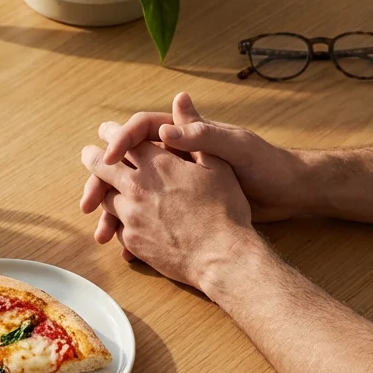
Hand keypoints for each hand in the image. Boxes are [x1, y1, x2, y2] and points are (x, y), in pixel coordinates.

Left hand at [79, 138, 260, 290]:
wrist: (221, 257)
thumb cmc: (226, 210)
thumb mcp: (217, 165)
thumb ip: (194, 133)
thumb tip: (180, 99)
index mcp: (158, 164)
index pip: (126, 141)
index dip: (113, 133)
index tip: (105, 130)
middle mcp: (138, 187)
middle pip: (102, 167)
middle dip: (93, 157)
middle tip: (88, 154)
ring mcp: (131, 215)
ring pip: (105, 198)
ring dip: (103, 191)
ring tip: (102, 188)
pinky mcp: (131, 240)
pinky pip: (116, 226)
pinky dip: (116, 221)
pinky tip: (119, 221)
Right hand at [92, 93, 309, 224]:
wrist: (285, 194)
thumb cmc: (264, 164)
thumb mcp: (235, 146)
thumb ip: (201, 133)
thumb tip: (166, 123)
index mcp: (182, 135)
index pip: (138, 131)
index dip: (118, 142)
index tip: (105, 158)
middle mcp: (171, 157)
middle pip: (122, 166)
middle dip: (100, 184)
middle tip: (87, 202)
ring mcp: (172, 184)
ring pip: (129, 197)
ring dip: (111, 215)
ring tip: (102, 235)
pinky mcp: (178, 207)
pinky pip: (144, 219)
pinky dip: (130, 233)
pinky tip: (123, 249)